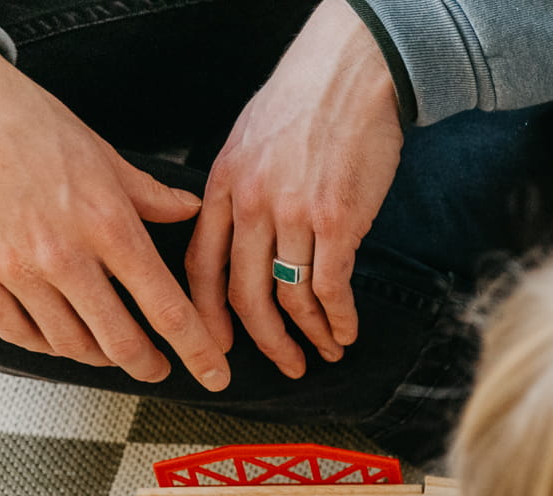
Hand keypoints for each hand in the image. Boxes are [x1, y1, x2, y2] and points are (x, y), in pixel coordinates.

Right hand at [0, 40, 226, 387]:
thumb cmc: (24, 119)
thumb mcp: (102, 155)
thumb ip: (149, 195)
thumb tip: (190, 209)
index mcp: (107, 225)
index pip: (167, 309)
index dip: (198, 352)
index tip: (215, 374)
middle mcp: (62, 254)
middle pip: (121, 342)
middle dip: (148, 365)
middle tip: (158, 368)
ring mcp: (13, 266)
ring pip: (69, 344)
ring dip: (99, 357)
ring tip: (110, 350)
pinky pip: (16, 331)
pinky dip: (45, 345)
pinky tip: (60, 338)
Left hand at [188, 0, 401, 377]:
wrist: (351, 75)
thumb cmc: (306, 104)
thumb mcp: (248, 142)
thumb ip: (239, 190)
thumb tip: (242, 235)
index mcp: (222, 187)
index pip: (201, 265)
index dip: (208, 314)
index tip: (219, 346)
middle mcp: (250, 204)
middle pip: (244, 293)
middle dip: (264, 341)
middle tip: (283, 365)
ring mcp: (292, 214)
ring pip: (291, 297)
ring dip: (311, 334)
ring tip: (327, 350)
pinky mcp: (337, 220)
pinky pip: (331, 286)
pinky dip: (340, 317)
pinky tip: (348, 330)